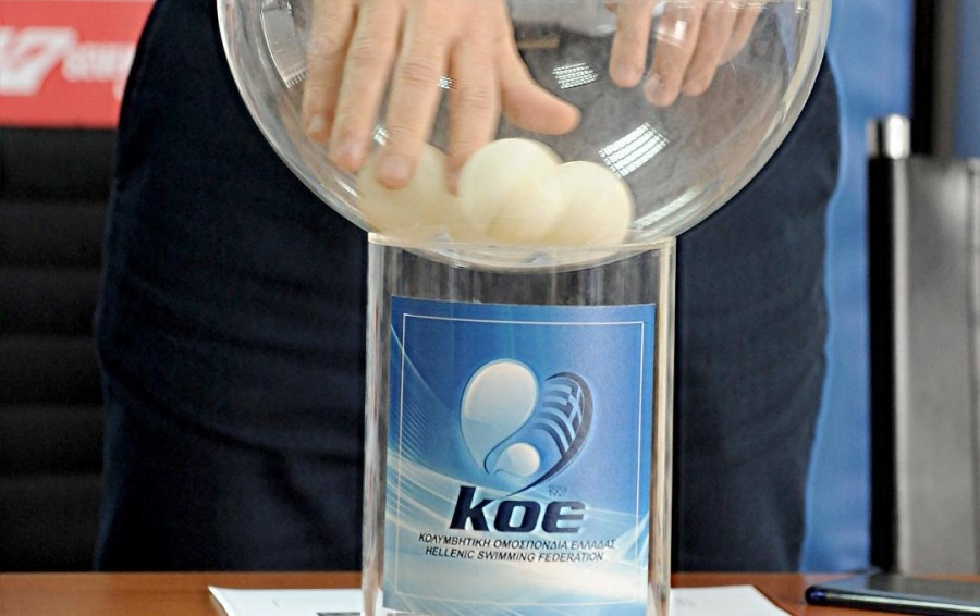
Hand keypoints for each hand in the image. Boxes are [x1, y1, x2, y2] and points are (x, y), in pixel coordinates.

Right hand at [302, 0, 579, 188]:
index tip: (456, 185)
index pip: (476, 91)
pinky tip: (316, 126)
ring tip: (347, 160)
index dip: (468, 139)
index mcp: (475, 29)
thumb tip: (564, 123)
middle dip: (406, 128)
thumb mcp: (491, 32)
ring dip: (355, 111)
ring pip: (368, 58)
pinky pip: (330, 39)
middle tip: (395, 178)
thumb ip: (515, 85)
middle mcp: (433, 14)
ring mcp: (386, 0)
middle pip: (420, 76)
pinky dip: (320, 84)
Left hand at [608, 0, 761, 105]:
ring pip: (718, 24)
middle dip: (672, 64)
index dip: (632, 42)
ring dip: (703, 64)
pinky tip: (713, 64)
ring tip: (688, 90)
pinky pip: (744, 17)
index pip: (640, 3)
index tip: (625, 79)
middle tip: (659, 97)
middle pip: (684, 20)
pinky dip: (729, 45)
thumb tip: (612, 6)